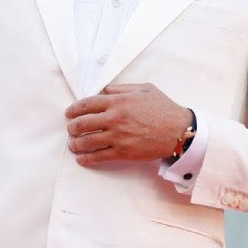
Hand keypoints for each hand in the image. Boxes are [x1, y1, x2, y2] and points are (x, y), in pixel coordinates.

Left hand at [64, 83, 192, 166]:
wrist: (178, 130)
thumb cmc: (163, 108)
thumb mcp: (144, 89)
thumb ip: (121, 88)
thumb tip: (104, 91)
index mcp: (118, 101)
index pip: (86, 104)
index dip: (73, 109)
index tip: (69, 113)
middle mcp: (114, 118)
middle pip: (81, 124)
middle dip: (72, 127)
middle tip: (71, 129)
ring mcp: (117, 136)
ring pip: (86, 142)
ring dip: (75, 144)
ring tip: (73, 144)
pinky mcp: (122, 152)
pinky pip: (97, 157)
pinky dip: (85, 158)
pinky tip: (82, 158)